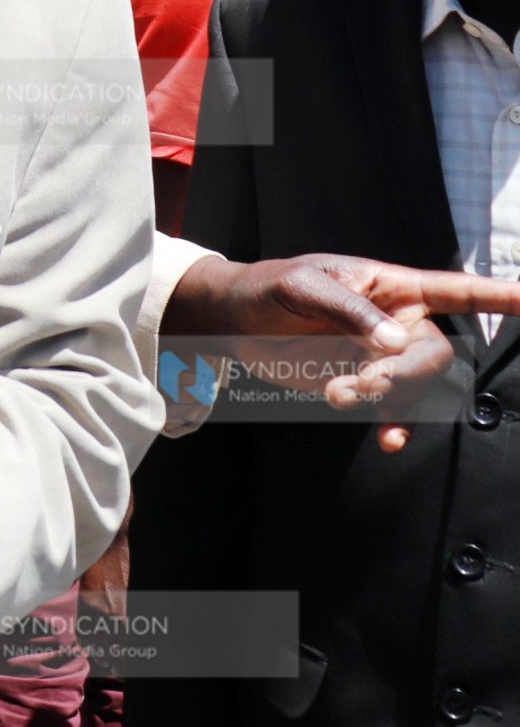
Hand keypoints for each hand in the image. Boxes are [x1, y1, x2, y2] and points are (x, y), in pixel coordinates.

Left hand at [164, 251, 519, 449]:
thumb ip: (349, 310)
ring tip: (338, 394)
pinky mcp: (363, 382)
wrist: (234, 321)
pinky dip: (396, 424)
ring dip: (386, 397)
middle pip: (432, 354)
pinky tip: (389, 440)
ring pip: (414, 385)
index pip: (457, 290)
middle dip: (404, 372)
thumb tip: (395, 342)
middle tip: (361, 380)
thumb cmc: (268, 288)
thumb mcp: (300, 286)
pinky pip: (396, 408)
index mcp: (391, 286)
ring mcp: (382, 356)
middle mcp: (397, 322)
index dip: (501, 297)